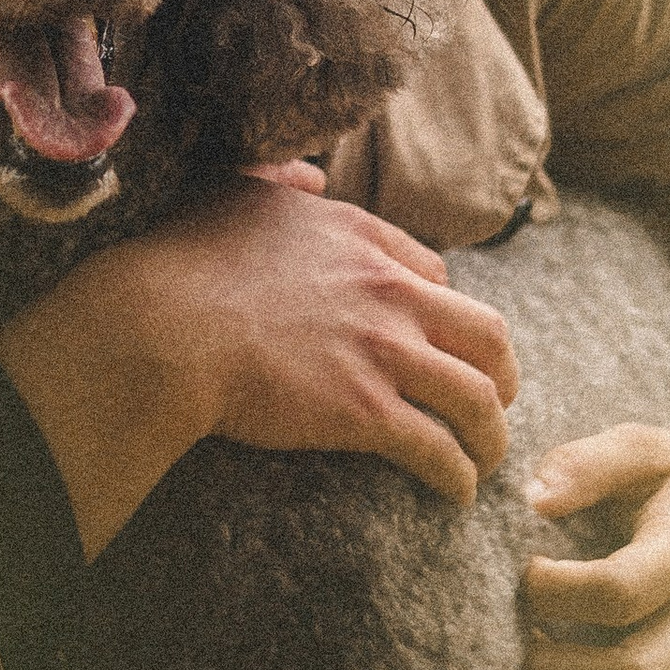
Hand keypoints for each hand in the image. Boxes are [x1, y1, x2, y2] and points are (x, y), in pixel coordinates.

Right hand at [0, 180, 518, 559]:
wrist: (168, 325)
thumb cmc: (189, 260)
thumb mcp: (242, 193)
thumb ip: (283, 182)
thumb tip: (309, 177)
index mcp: (362, 239)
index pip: (436, 275)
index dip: (444, 312)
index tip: (439, 339)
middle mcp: (388, 292)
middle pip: (485, 333)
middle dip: (502, 371)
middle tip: (498, 398)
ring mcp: (382, 353)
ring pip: (476, 397)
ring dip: (491, 434)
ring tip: (488, 458)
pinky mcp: (366, 413)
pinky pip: (437, 449)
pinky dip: (457, 475)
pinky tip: (456, 492)